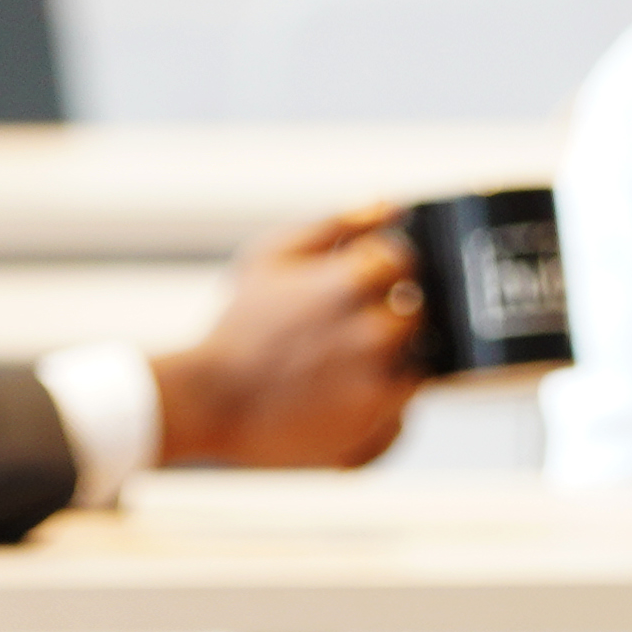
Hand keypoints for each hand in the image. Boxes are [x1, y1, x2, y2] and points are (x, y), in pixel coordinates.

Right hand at [151, 207, 425, 469]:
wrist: (213, 403)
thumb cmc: (239, 327)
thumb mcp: (273, 256)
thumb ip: (339, 223)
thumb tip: (393, 205)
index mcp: (348, 284)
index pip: (403, 258)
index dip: (380, 268)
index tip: (358, 282)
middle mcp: (371, 334)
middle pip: (418, 310)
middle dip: (388, 313)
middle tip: (344, 327)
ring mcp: (377, 383)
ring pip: (417, 358)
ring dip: (392, 357)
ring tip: (340, 363)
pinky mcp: (375, 425)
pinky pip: (406, 404)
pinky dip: (384, 399)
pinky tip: (342, 394)